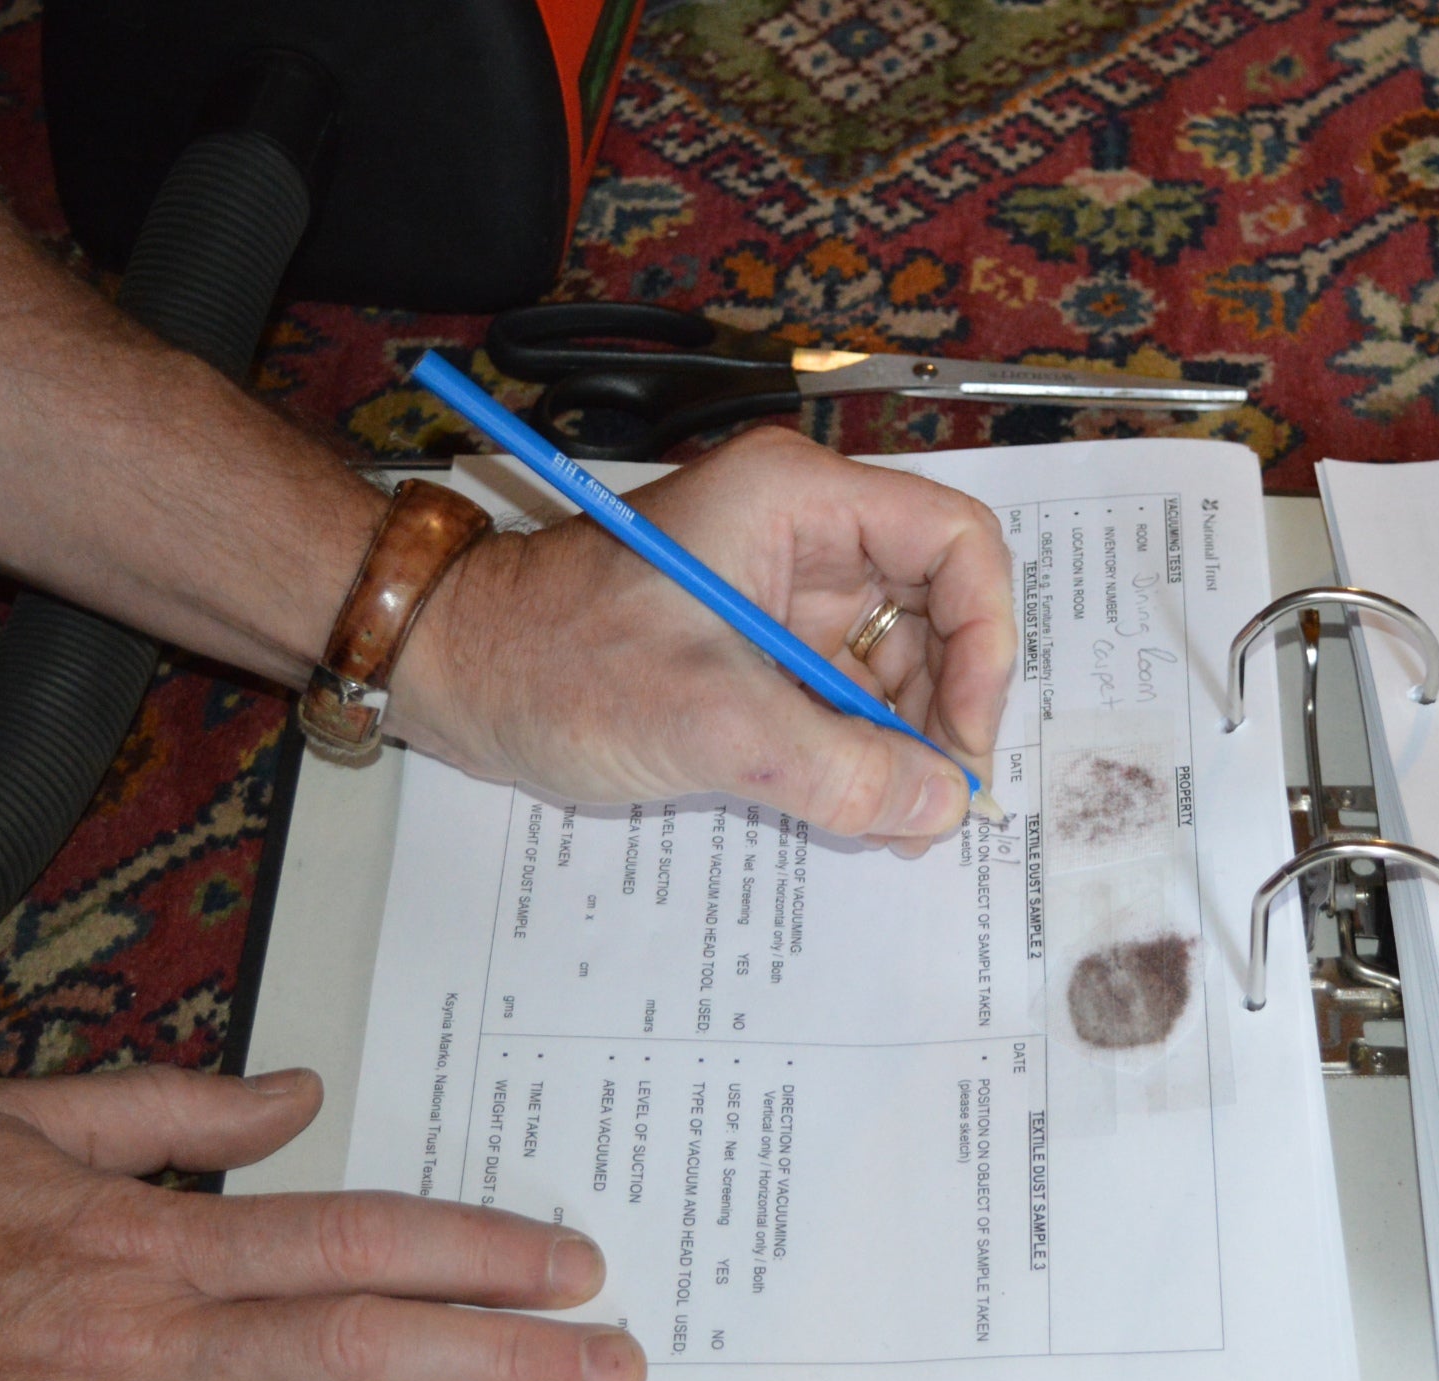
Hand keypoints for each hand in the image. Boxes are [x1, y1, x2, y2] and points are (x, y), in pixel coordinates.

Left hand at [392, 426, 1015, 850]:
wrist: (453, 674)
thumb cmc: (556, 665)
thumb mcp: (711, 724)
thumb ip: (839, 770)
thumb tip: (944, 808)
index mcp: (797, 501)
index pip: (955, 541)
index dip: (985, 640)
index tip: (966, 736)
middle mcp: (803, 532)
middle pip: (936, 606)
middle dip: (947, 705)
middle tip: (936, 800)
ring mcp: (781, 589)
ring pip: (895, 659)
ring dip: (904, 740)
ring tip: (892, 821)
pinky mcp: (757, 644)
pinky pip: (841, 692)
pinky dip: (857, 750)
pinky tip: (855, 808)